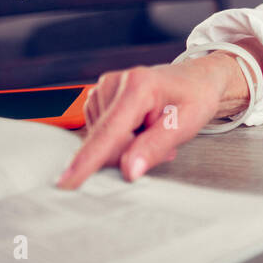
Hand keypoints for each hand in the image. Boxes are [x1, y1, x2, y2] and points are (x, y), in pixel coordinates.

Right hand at [55, 55, 236, 189]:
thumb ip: (155, 148)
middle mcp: (114, 83)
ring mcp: (103, 89)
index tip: (66, 183)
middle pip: (105, 142)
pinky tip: (140, 128)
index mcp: (138, 86)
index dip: (87, 160)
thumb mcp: (186, 124)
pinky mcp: (98, 97)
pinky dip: (120, 139)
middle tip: (163, 144)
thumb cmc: (194, 98)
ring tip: (153, 131)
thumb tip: (129, 171)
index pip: (108, 132)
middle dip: (130, 153)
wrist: (196, 79)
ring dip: (127, 146)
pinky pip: (101, 134)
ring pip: (102, 141)